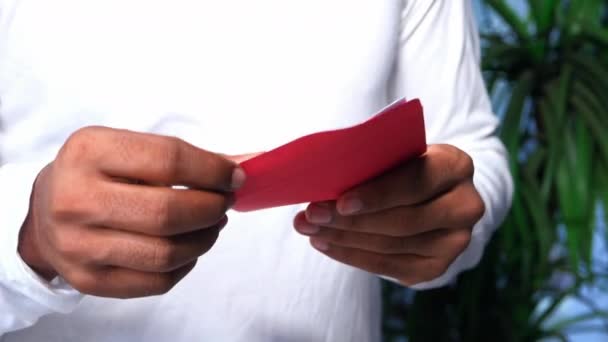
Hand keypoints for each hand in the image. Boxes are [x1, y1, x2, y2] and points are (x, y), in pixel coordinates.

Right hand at [18, 127, 243, 297]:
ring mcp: (79, 245)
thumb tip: (239, 169)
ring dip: (205, 238)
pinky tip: (189, 247)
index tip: (234, 176)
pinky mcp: (88, 279)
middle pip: (168, 213)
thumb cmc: (98, 173)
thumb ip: (181, 157)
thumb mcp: (127, 148)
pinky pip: (156, 281)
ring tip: (212, 224)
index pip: (169, 161)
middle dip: (212, 208)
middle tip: (225, 202)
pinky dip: (186, 264)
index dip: (213, 170)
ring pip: (166, 253)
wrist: (46, 210)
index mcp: (89, 152)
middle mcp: (77, 199)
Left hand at [293, 144, 484, 285]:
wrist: (431, 192)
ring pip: (392, 245)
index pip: (416, 182)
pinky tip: (325, 244)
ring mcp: (454, 241)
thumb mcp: (396, 152)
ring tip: (311, 229)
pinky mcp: (436, 266)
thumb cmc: (403, 165)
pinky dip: (351, 256)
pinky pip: (388, 266)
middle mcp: (465, 206)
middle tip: (312, 216)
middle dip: (350, 220)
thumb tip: (324, 179)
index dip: (378, 195)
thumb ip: (374, 162)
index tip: (340, 201)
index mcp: (456, 166)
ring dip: (343, 239)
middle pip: (403, 220)